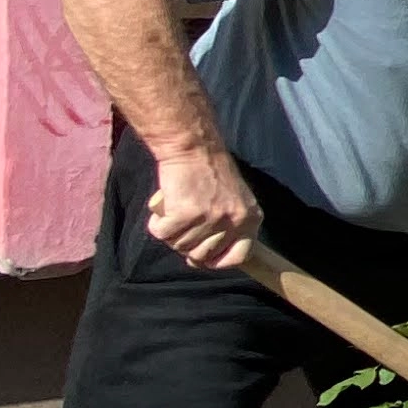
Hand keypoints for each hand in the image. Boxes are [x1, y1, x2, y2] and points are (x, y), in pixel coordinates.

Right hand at [146, 148, 262, 269]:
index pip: (238, 256)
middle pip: (201, 255)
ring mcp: (209, 219)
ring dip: (171, 230)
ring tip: (176, 206)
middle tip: (182, 222)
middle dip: (186, 243)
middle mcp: (233, 221)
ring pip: (179, 245)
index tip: (202, 260)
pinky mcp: (184, 214)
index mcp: (250, 218)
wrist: (193, 146)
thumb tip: (207, 259)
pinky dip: (157, 222)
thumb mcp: (233, 199)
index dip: (216, 262)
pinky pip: (161, 233)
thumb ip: (226, 226)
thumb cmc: (209, 170)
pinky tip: (164, 205)